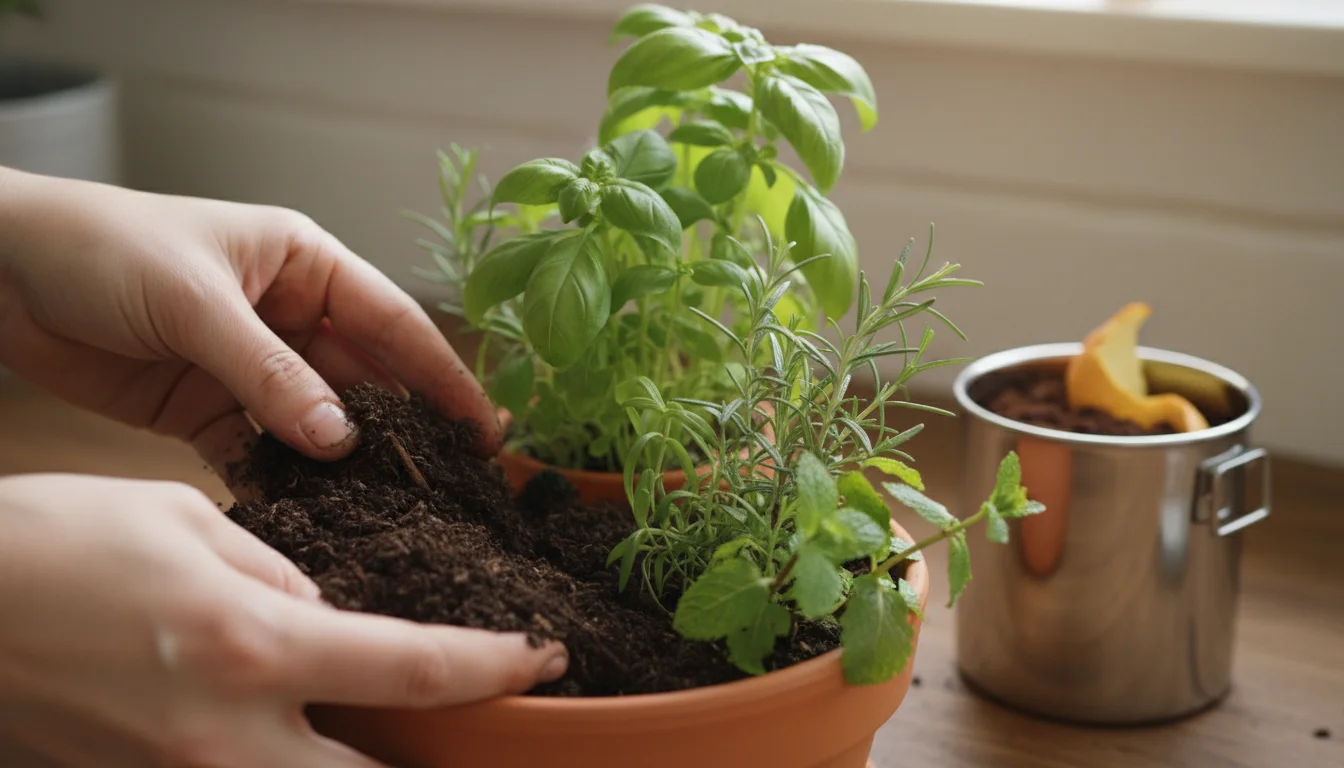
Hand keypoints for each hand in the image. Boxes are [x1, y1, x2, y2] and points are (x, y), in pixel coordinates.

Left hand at [0, 167, 499, 484]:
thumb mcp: (195, 302)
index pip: (391, 323)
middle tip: (446, 486)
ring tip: (387, 510)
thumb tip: (340, 439)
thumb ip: (268, 373)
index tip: (482, 430)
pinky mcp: (205, 408)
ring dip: (342, 462)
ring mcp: (249, 365)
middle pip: (362, 380)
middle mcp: (287, 314)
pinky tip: (307, 511)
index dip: (441, 376)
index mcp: (302, 263)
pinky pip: (259, 449)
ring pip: (315, 421)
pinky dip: (280, 479)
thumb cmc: (100, 248)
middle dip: (400, 430)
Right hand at [0, 474, 567, 766]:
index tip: (542, 657)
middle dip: (434, 764)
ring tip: (389, 735)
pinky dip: (284, 766)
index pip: (411, 670)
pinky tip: (295, 735)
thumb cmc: (59, 543)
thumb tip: (327, 614)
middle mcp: (226, 735)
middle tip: (477, 733)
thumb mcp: (190, 524)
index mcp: (253, 648)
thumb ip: (279, 575)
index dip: (493, 667)